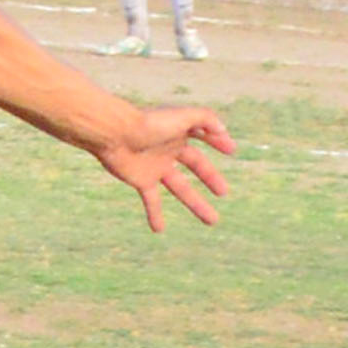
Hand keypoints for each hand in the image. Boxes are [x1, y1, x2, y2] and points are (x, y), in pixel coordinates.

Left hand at [94, 105, 233, 232]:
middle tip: (224, 193)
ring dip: (195, 204)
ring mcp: (155, 167)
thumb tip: (224, 132)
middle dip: (211, 179)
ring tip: (212, 220)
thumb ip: (207, 119)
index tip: (232, 150)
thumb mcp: (184, 117)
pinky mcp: (141, 181)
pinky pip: (151, 200)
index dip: (218, 141)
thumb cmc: (149, 123)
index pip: (204, 138)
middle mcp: (168, 150)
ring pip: (180, 188)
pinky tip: (159, 230)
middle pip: (196, 167)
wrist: (115, 135)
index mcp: (178, 133)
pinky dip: (154, 214)